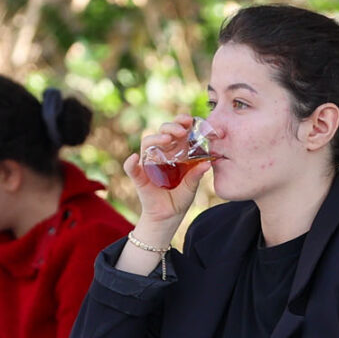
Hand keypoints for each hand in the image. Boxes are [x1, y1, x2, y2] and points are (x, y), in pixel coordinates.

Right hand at [123, 118, 211, 235]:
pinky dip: (130, 163)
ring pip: (147, 143)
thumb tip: (208, 163)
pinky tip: (134, 158)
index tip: (189, 120)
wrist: (168, 217)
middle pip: (161, 132)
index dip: (180, 122)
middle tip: (181, 131)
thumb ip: (197, 174)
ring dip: (156, 138)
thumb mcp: (192, 185)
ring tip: (167, 139)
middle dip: (171, 127)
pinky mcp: (139, 177)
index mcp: (174, 152)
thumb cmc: (180, 198)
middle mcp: (160, 154)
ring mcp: (148, 164)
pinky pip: (131, 168)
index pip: (175, 131)